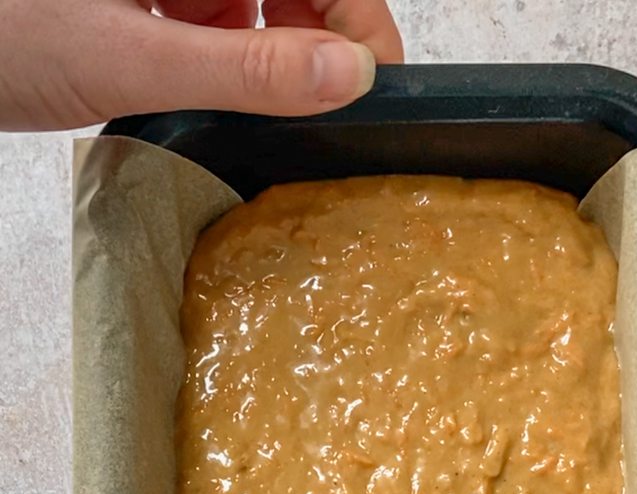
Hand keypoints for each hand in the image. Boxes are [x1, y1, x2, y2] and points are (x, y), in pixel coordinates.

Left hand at [0, 0, 402, 131]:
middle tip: (334, 107)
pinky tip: (220, 106)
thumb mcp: (133, 59)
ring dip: (276, 59)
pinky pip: (213, 30)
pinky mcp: (144, 6)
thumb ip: (244, 70)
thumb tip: (342, 76)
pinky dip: (230, 69)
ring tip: (277, 114)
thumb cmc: (6, 35)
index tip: (374, 75)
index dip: (356, 14)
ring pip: (256, 9)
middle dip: (321, 39)